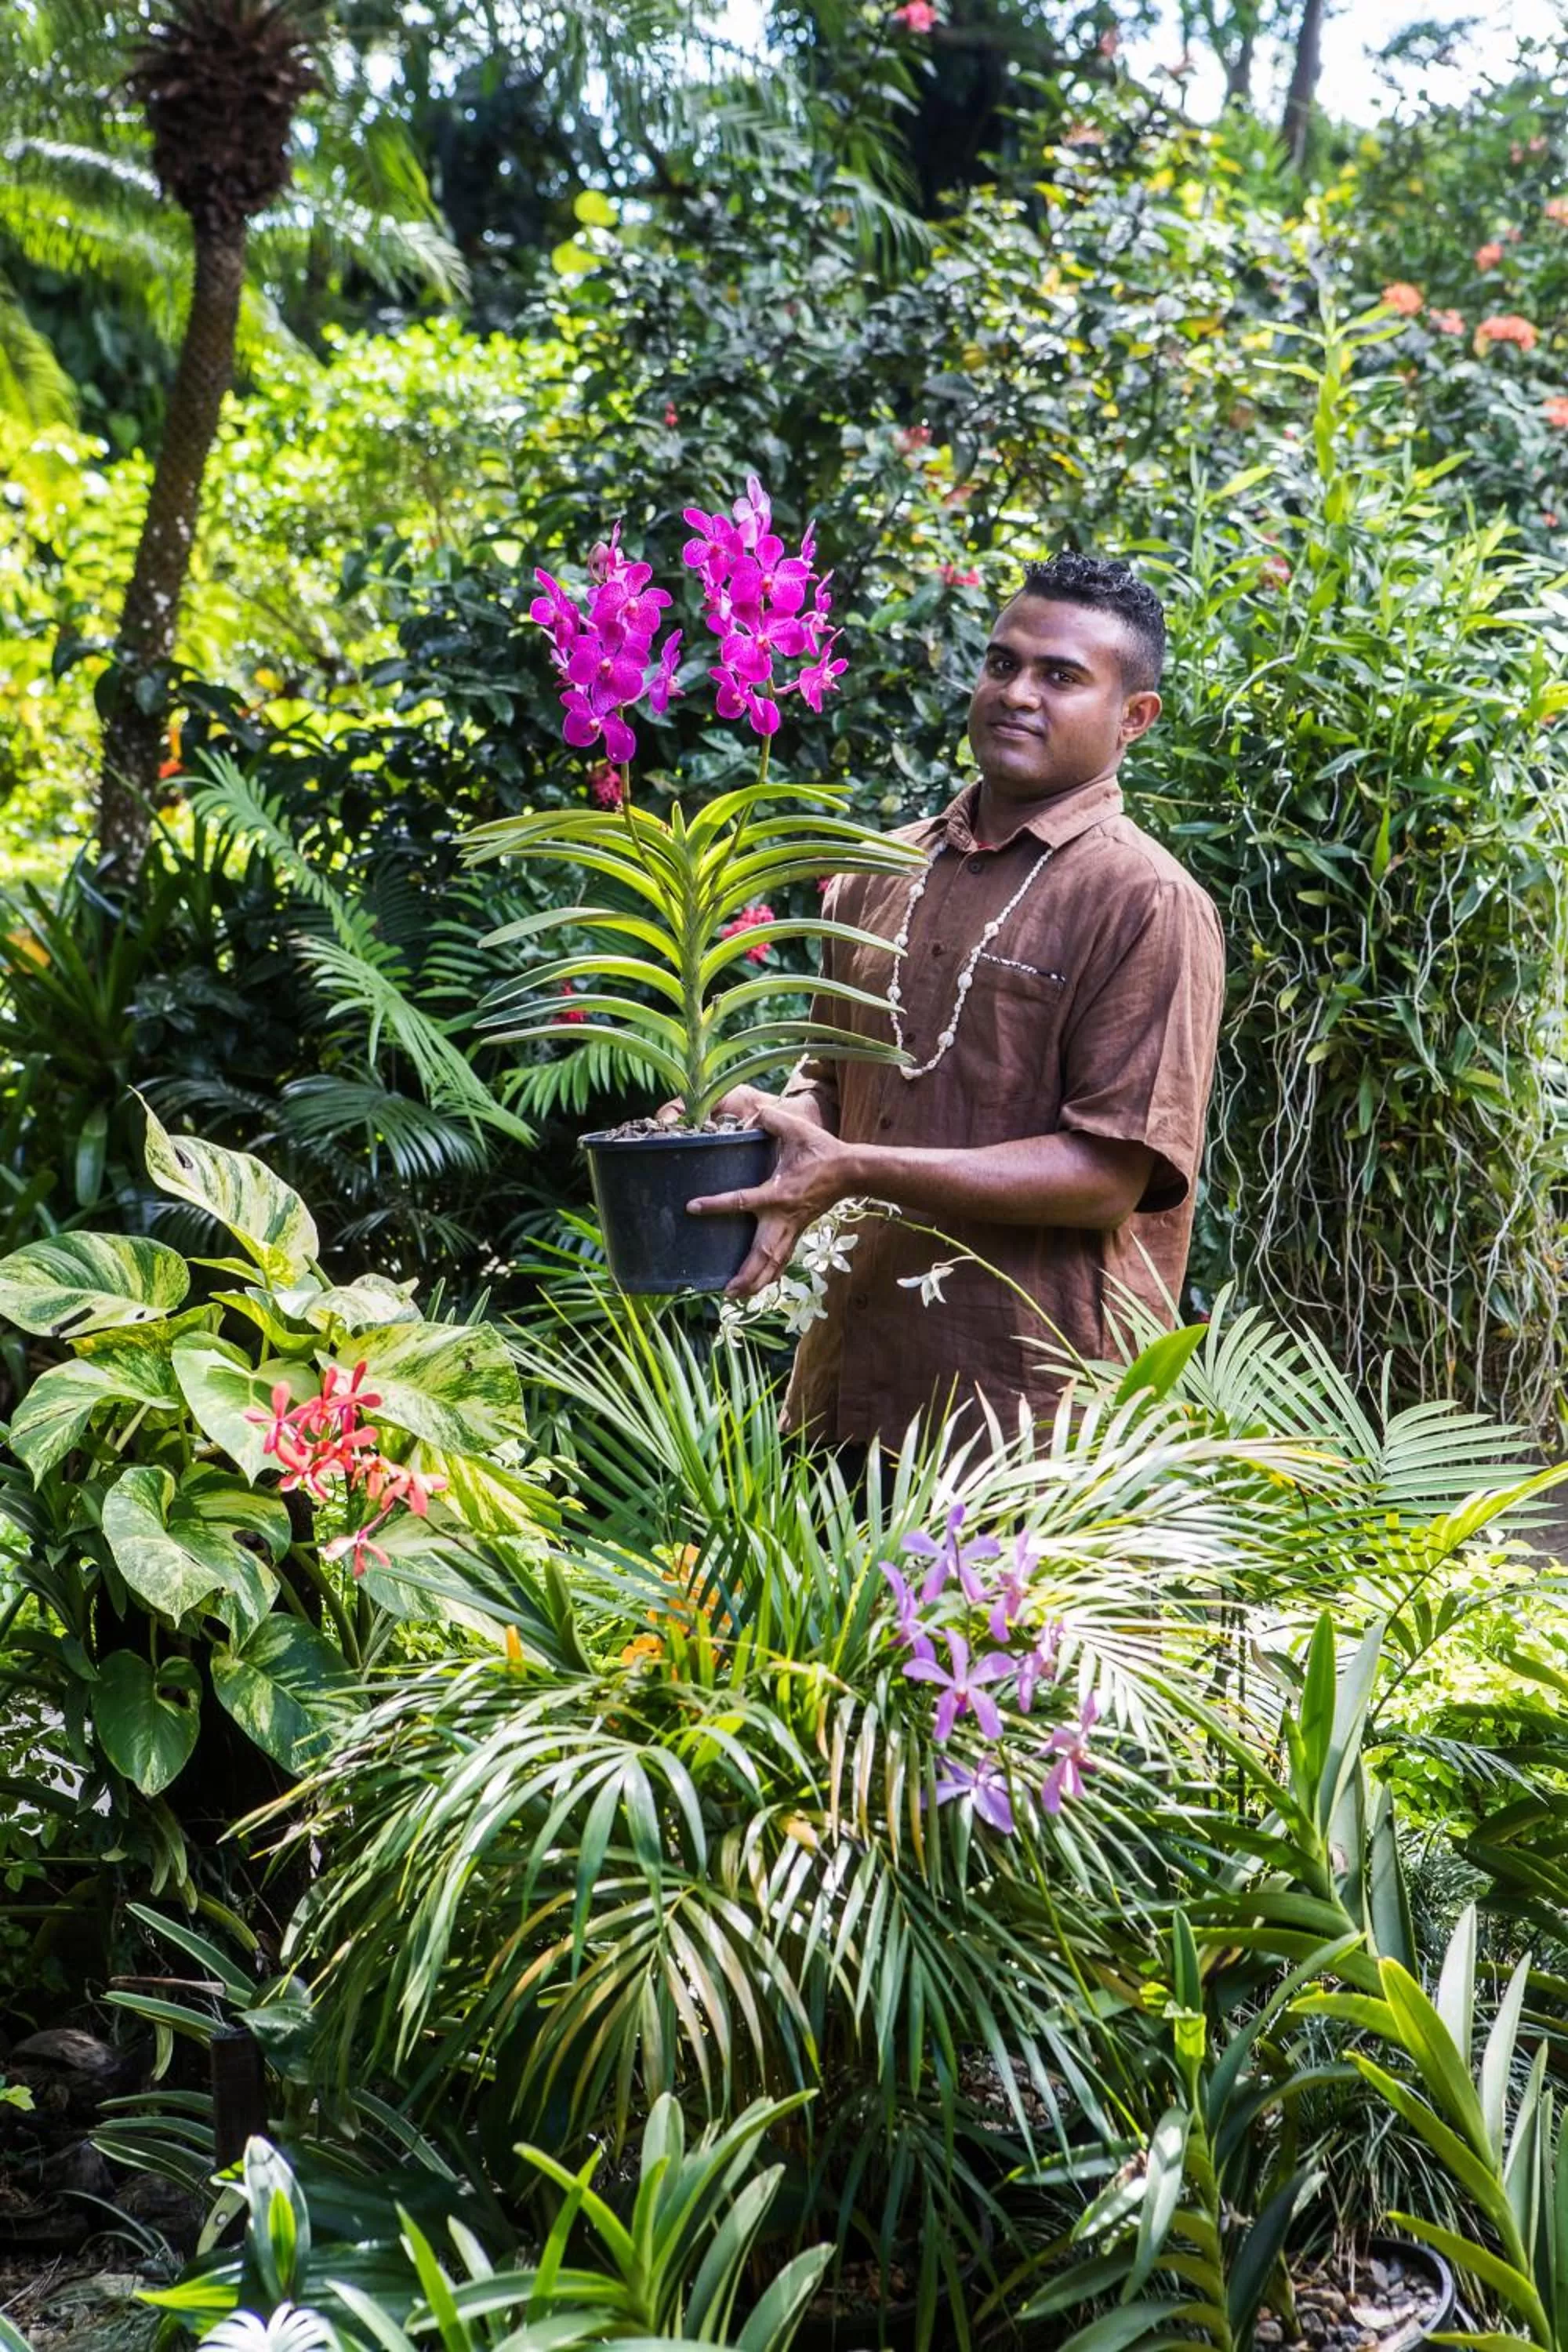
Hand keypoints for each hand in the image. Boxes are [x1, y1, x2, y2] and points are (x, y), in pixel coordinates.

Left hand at [687, 1094, 854, 1296]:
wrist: (851, 1171)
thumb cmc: (821, 1150)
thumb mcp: (796, 1128)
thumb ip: (771, 1119)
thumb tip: (753, 1114)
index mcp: (779, 1193)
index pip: (742, 1201)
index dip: (716, 1205)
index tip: (692, 1207)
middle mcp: (784, 1216)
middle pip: (764, 1252)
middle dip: (747, 1273)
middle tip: (727, 1291)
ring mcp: (793, 1227)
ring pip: (774, 1262)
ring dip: (757, 1281)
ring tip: (736, 1296)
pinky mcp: (798, 1231)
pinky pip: (783, 1258)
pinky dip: (771, 1274)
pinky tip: (758, 1286)